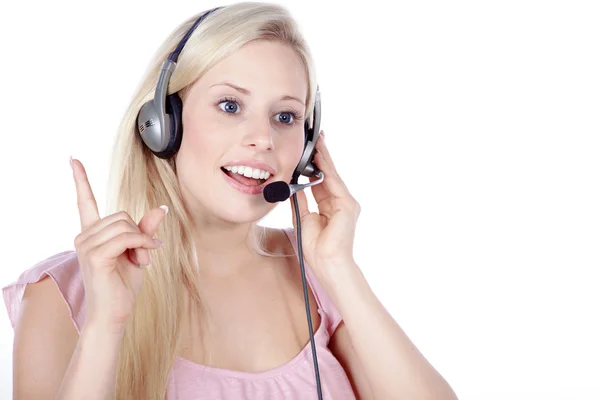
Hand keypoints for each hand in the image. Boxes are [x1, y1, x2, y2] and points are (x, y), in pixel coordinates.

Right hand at [71, 157, 166, 333]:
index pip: (85, 201)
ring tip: (142, 260)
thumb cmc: (123, 286)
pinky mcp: (95, 255)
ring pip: (125, 225)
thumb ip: (145, 230)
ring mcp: (86, 244)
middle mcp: (85, 236)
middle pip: (121, 214)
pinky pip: (127, 236)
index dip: (80, 179)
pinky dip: (142, 245)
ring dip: (142, 242)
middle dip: (139, 234)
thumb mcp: (139, 252)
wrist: (114, 315)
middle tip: (143, 255)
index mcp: (92, 234)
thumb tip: (161, 208)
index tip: (73, 159)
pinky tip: (145, 258)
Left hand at [291, 131, 360, 271]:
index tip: (307, 151)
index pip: (320, 181)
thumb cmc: (316, 248)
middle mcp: (340, 203)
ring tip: (315, 140)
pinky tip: (318, 155)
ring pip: (331, 174)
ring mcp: (346, 203)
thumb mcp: (302, 219)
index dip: (313, 166)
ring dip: (322, 157)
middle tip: (313, 137)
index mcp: (330, 207)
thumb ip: (299, 201)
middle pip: (327, 174)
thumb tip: (292, 184)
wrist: (328, 263)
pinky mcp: (348, 205)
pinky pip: (333, 181)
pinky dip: (325, 167)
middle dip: (319, 157)